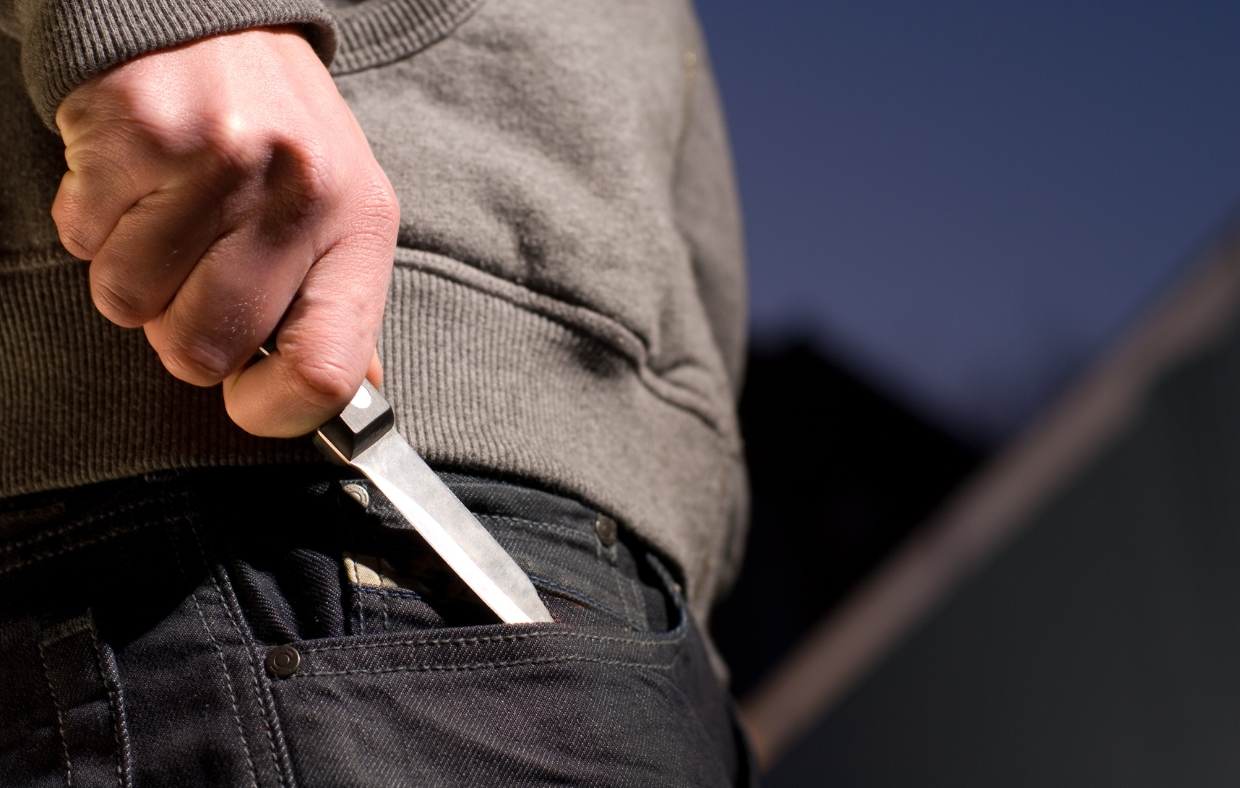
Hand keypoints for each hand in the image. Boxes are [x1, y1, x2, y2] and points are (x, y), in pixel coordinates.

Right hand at [52, 27, 397, 437]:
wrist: (216, 18)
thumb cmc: (279, 133)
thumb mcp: (338, 211)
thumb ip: (338, 306)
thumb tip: (347, 397)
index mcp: (358, 226)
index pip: (326, 370)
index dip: (275, 411)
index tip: (250, 399)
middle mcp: (298, 193)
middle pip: (203, 352)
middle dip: (181, 335)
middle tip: (194, 279)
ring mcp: (218, 161)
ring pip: (129, 305)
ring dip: (132, 277)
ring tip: (165, 217)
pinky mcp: (139, 133)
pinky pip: (82, 241)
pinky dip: (93, 225)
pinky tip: (133, 183)